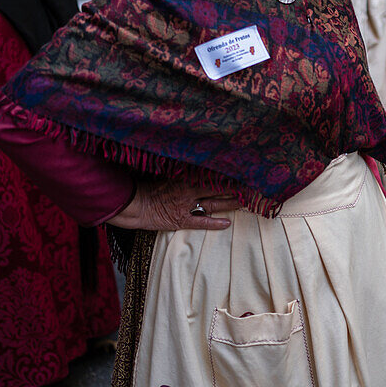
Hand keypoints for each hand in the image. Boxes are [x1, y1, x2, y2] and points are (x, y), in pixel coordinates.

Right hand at [107, 178, 239, 230]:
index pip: (212, 176)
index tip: (243, 171)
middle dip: (235, 189)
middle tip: (252, 187)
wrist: (133, 204)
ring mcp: (186, 207)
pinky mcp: (181, 220)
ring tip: (246, 203)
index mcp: (186, 179)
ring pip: (214, 204)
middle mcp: (190, 192)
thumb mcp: (165, 175)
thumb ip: (180, 171)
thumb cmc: (147, 187)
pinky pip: (201, 222)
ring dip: (230, 204)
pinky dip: (214, 223)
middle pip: (218, 190)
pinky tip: (227, 223)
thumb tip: (195, 162)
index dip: (228, 175)